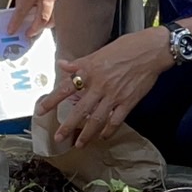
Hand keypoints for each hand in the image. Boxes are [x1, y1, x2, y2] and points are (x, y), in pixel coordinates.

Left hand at [7, 0, 68, 39]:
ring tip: (37, 28)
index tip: (12, 30)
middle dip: (35, 29)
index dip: (16, 22)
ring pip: (52, 18)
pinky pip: (56, 12)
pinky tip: (45, 19)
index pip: (23, 10)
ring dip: (44, 26)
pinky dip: (50, 18)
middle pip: (42, 19)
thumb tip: (18, 12)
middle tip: (28, 34)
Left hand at [38, 29, 167, 148]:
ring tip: (79, 144)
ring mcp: (114, 95)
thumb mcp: (99, 52)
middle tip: (58, 138)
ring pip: (96, 119)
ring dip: (87, 134)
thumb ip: (80, 63)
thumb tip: (63, 65)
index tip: (40, 111)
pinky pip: (115, 120)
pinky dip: (109, 130)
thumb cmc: (127, 47)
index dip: (51, 101)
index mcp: (90, 71)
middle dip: (68, 126)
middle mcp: (99, 85)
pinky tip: (104, 136)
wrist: (151, 51)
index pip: (65, 88)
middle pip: (79, 110)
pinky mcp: (128, 101)